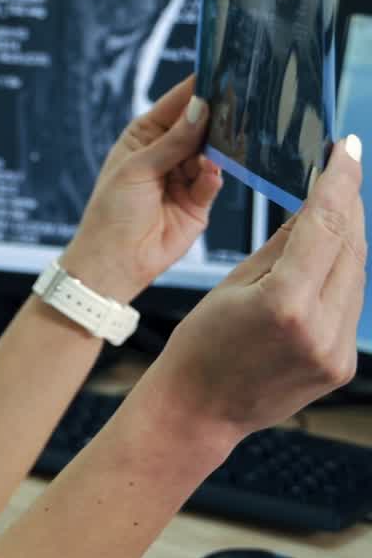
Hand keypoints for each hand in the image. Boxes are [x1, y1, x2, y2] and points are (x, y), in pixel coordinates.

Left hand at [60, 74, 222, 302]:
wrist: (116, 260)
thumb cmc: (112, 211)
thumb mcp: (137, 169)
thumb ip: (172, 141)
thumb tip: (200, 107)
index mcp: (145, 135)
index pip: (176, 104)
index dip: (197, 89)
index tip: (221, 70)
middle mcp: (167, 151)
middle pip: (200, 126)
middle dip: (217, 116)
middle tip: (239, 102)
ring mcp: (186, 175)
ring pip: (213, 152)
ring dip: (219, 148)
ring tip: (227, 140)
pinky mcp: (200, 200)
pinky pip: (214, 180)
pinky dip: (214, 176)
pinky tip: (210, 173)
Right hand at [149, 136, 365, 438]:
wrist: (200, 408)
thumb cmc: (201, 342)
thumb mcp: (234, 282)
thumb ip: (284, 244)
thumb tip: (315, 205)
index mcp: (285, 305)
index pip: (326, 227)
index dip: (340, 183)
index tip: (346, 149)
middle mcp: (321, 330)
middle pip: (351, 248)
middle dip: (348, 204)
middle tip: (340, 167)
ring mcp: (337, 352)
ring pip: (358, 274)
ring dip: (349, 236)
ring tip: (333, 204)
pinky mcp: (342, 363)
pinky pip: (352, 303)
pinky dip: (343, 270)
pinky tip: (329, 252)